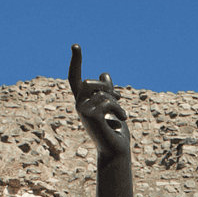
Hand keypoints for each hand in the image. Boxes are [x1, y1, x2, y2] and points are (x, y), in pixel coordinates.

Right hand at [68, 44, 129, 158]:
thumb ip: (108, 92)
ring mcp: (81, 111)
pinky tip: (121, 121)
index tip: (76, 45)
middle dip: (107, 88)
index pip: (75, 79)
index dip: (76, 63)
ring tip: (122, 116)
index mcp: (83, 102)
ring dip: (116, 102)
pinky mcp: (88, 116)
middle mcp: (78, 105)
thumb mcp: (113, 108)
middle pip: (89, 82)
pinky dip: (118, 109)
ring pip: (101, 93)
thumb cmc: (114, 133)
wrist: (116, 151)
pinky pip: (106, 101)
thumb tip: (105, 74)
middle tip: (119, 99)